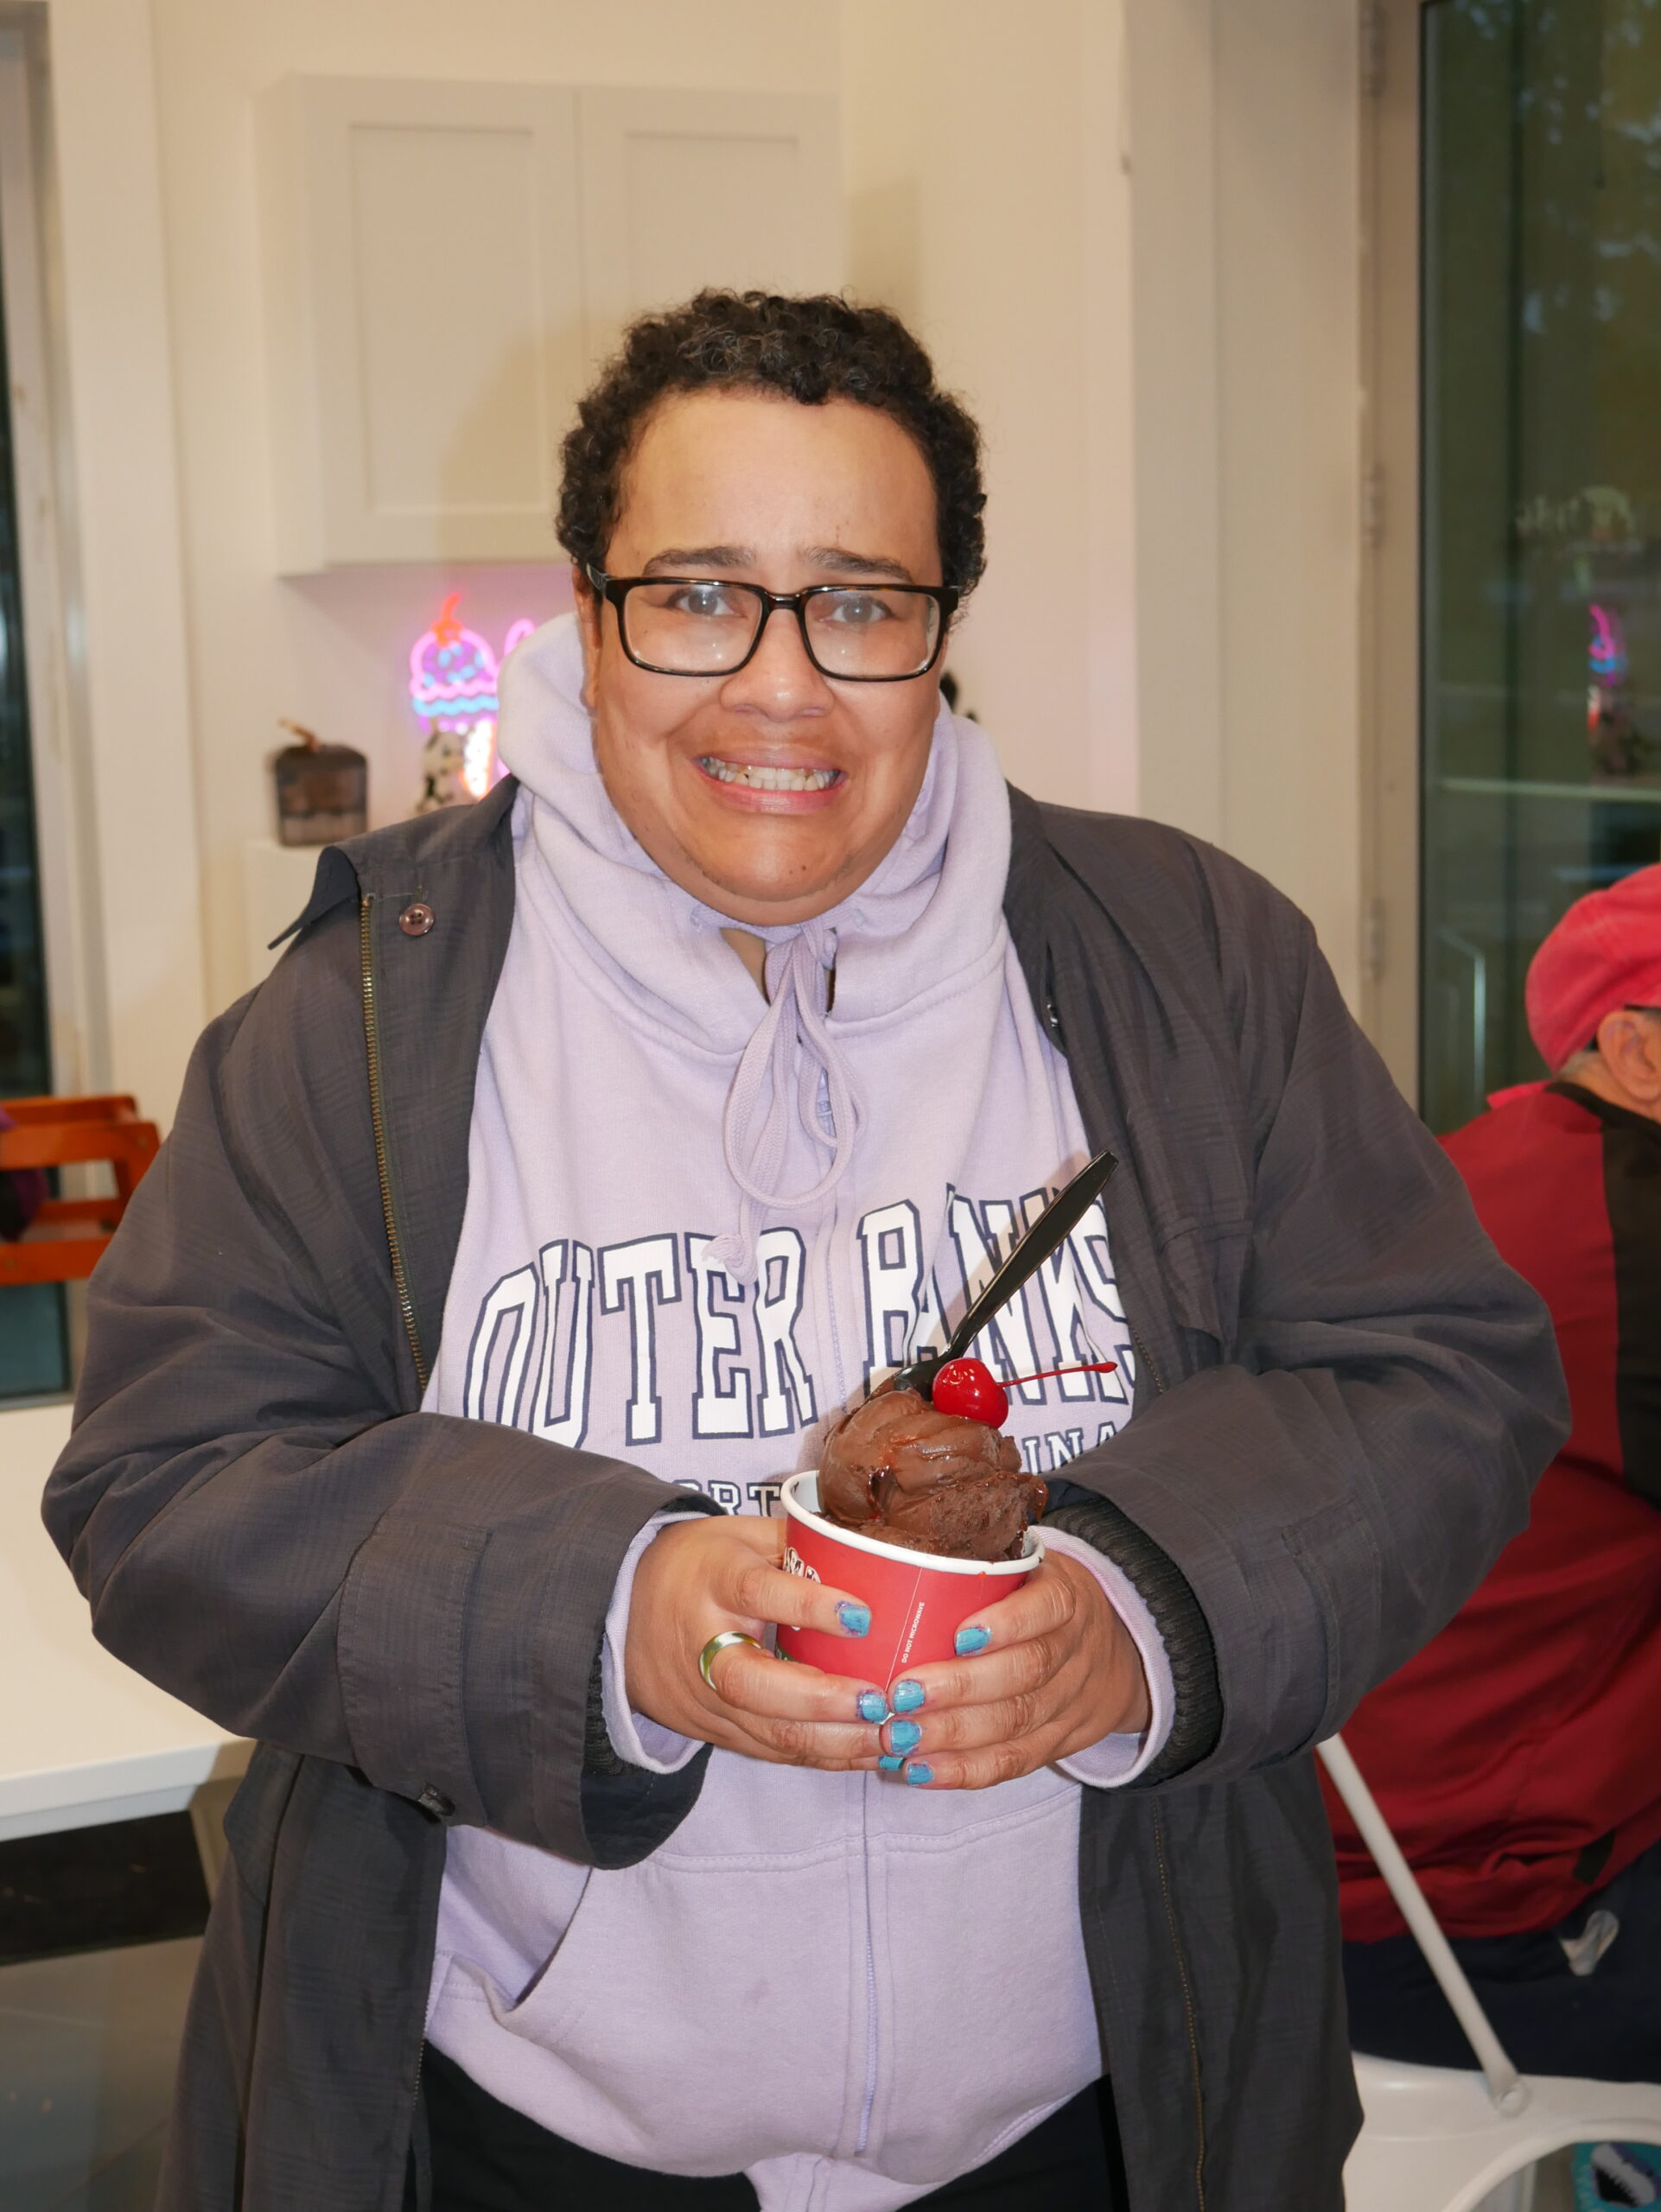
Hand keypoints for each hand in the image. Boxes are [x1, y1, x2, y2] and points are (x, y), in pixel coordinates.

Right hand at [624, 1515, 887, 1769]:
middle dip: (820, 1699)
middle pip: (752, 1682)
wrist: (621, 1611)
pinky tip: (865, 1750)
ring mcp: (702, 1695)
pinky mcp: (710, 1729)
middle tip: (878, 1699)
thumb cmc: (698, 1565)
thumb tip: (871, 1555)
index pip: (758, 1593)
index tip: (862, 1616)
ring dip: (834, 1742)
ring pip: (766, 1731)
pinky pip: (769, 1751)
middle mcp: (703, 1643)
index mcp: (714, 1580)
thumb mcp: (740, 1535)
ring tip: (889, 1734)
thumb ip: (798, 1544)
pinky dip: (821, 1757)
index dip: (810, 1607)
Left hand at [875, 1553, 1150, 1789]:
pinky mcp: (1057, 1744)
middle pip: (1025, 1673)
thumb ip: (977, 1569)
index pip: (1046, 1609)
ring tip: (899, 1735)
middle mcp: (1074, 1652)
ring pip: (1015, 1724)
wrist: (1112, 1653)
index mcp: (1066, 1599)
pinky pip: (1013, 1763)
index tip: (959, 1635)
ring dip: (951, 1735)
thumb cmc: (1037, 1599)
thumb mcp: (1028, 1570)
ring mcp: (1069, 1703)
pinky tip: (920, 1771)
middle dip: (959, 1688)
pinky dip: (964, 1771)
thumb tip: (886, 1560)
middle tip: (900, 1694)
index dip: (1007, 1624)